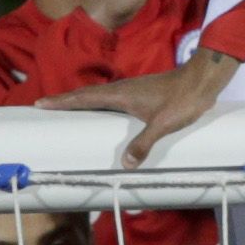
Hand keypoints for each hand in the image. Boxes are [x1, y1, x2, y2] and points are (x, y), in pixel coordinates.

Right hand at [44, 48, 241, 166]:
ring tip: (67, 109)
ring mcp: (132, 90)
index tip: (40, 103)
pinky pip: (112, 98)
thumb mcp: (163, 124)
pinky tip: (104, 112)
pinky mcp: (142, 93)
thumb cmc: (184, 99)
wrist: (203, 80)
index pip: (84, 97)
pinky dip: (100, 103)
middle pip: (87, 95)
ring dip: (82, 101)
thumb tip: (126, 164)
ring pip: (100, 96)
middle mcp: (123, 89)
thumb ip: (144, 142)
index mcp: (121, 94)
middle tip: (45, 106)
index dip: (62, 101)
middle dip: (65, 101)